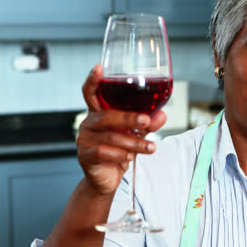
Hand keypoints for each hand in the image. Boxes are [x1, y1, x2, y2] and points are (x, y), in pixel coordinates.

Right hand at [76, 64, 166, 196]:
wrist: (107, 179)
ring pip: (110, 136)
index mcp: (98, 112)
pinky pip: (103, 152)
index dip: (93, 80)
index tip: (99, 67)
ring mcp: (84, 139)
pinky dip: (120, 154)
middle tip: (146, 121)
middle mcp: (88, 123)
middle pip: (106, 115)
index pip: (91, 92)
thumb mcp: (136, 135)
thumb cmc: (118, 151)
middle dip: (128, 118)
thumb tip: (162, 115)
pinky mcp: (85, 157)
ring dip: (134, 142)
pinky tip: (131, 157)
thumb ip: (147, 124)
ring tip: (150, 148)